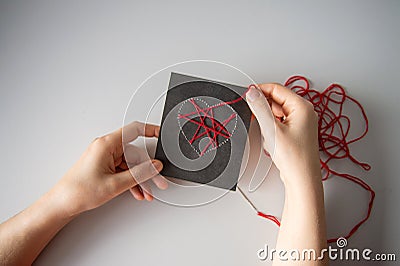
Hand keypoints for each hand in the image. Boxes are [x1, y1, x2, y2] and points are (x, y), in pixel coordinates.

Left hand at [52, 121, 167, 216]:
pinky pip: (123, 171)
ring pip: (130, 165)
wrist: (63, 204)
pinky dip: (131, 181)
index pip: (134, 130)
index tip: (161, 134)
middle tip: (159, 180)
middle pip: (135, 153)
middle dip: (148, 170)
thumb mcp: (115, 184)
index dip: (150, 130)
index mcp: (107, 144)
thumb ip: (139, 173)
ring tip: (147, 192)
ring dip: (140, 179)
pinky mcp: (104, 167)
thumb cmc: (79, 190)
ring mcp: (105, 158)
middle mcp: (106, 148)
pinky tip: (137, 192)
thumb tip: (155, 166)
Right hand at [246, 83, 320, 187]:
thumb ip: (260, 108)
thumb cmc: (294, 158)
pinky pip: (280, 121)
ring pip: (277, 111)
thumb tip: (252, 92)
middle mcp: (304, 112)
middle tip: (253, 115)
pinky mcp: (296, 131)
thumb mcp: (272, 129)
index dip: (260, 90)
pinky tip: (271, 138)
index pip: (277, 88)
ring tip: (266, 132)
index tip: (246, 95)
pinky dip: (271, 127)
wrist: (302, 179)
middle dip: (263, 106)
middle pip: (277, 99)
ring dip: (267, 118)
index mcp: (302, 106)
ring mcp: (301, 122)